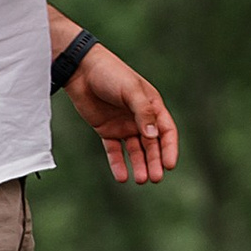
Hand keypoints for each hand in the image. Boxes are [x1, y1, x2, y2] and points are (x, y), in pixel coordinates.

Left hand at [67, 44, 179, 185]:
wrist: (81, 70)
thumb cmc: (110, 74)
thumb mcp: (131, 90)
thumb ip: (143, 112)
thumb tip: (154, 136)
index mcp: (152, 105)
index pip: (166, 131)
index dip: (170, 148)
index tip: (169, 165)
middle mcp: (140, 118)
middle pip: (152, 145)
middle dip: (155, 162)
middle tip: (155, 178)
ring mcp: (123, 125)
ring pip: (135, 150)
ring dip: (139, 165)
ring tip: (141, 180)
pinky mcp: (106, 130)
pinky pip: (114, 151)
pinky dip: (118, 164)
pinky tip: (122, 177)